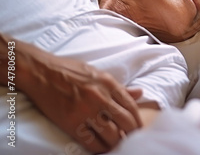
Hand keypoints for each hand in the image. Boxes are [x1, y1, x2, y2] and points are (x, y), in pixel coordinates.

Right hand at [1, 34, 142, 152]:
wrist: (41, 72)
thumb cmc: (70, 71)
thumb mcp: (98, 74)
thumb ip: (119, 87)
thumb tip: (140, 93)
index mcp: (109, 84)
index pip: (131, 106)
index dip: (137, 120)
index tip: (139, 128)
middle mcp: (100, 97)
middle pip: (125, 122)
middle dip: (131, 133)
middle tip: (131, 139)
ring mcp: (86, 111)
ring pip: (111, 134)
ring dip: (116, 142)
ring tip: (116, 143)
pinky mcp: (71, 123)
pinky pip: (90, 141)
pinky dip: (99, 147)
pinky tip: (101, 147)